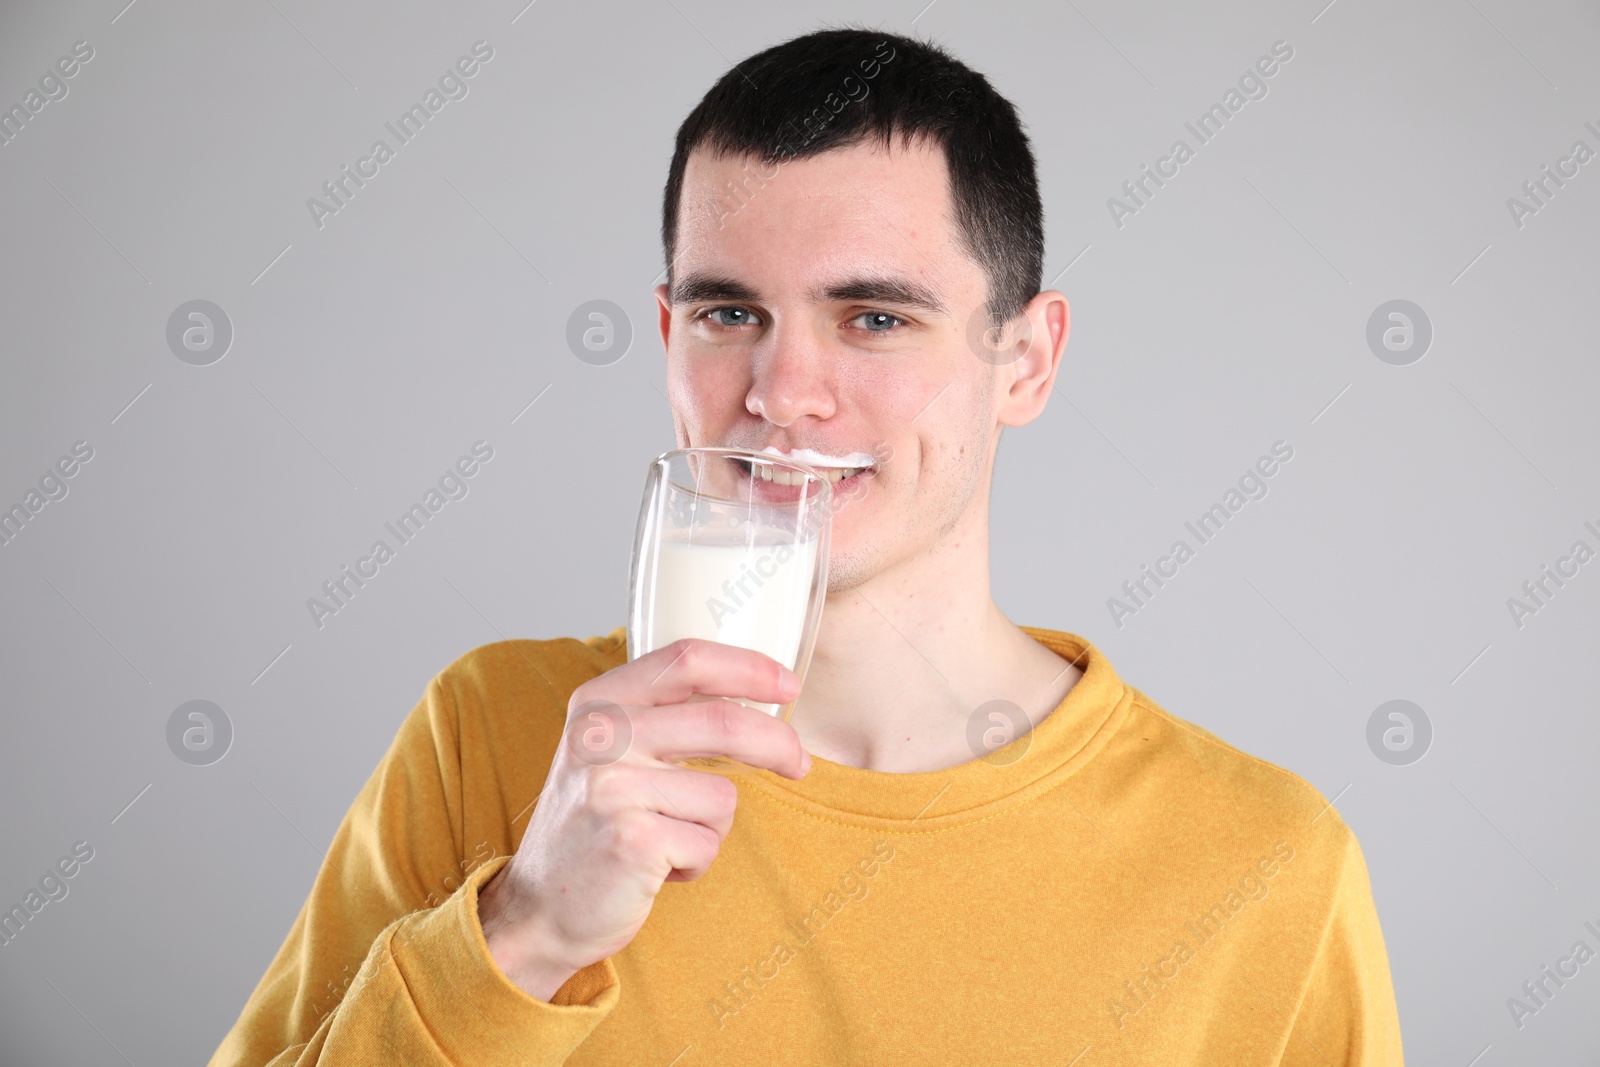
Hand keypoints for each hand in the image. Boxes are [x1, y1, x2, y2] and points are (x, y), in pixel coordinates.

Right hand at [476, 638, 809, 1000]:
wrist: (538, 909)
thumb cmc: (592, 827)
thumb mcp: (608, 751)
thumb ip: (660, 715)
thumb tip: (754, 692)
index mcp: (599, 703)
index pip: (687, 660)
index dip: (748, 667)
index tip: (788, 686)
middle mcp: (600, 736)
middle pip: (721, 721)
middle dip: (777, 745)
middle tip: (799, 764)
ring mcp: (612, 787)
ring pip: (721, 795)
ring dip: (711, 827)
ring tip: (665, 840)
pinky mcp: (631, 840)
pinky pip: (708, 842)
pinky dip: (695, 862)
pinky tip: (655, 868)